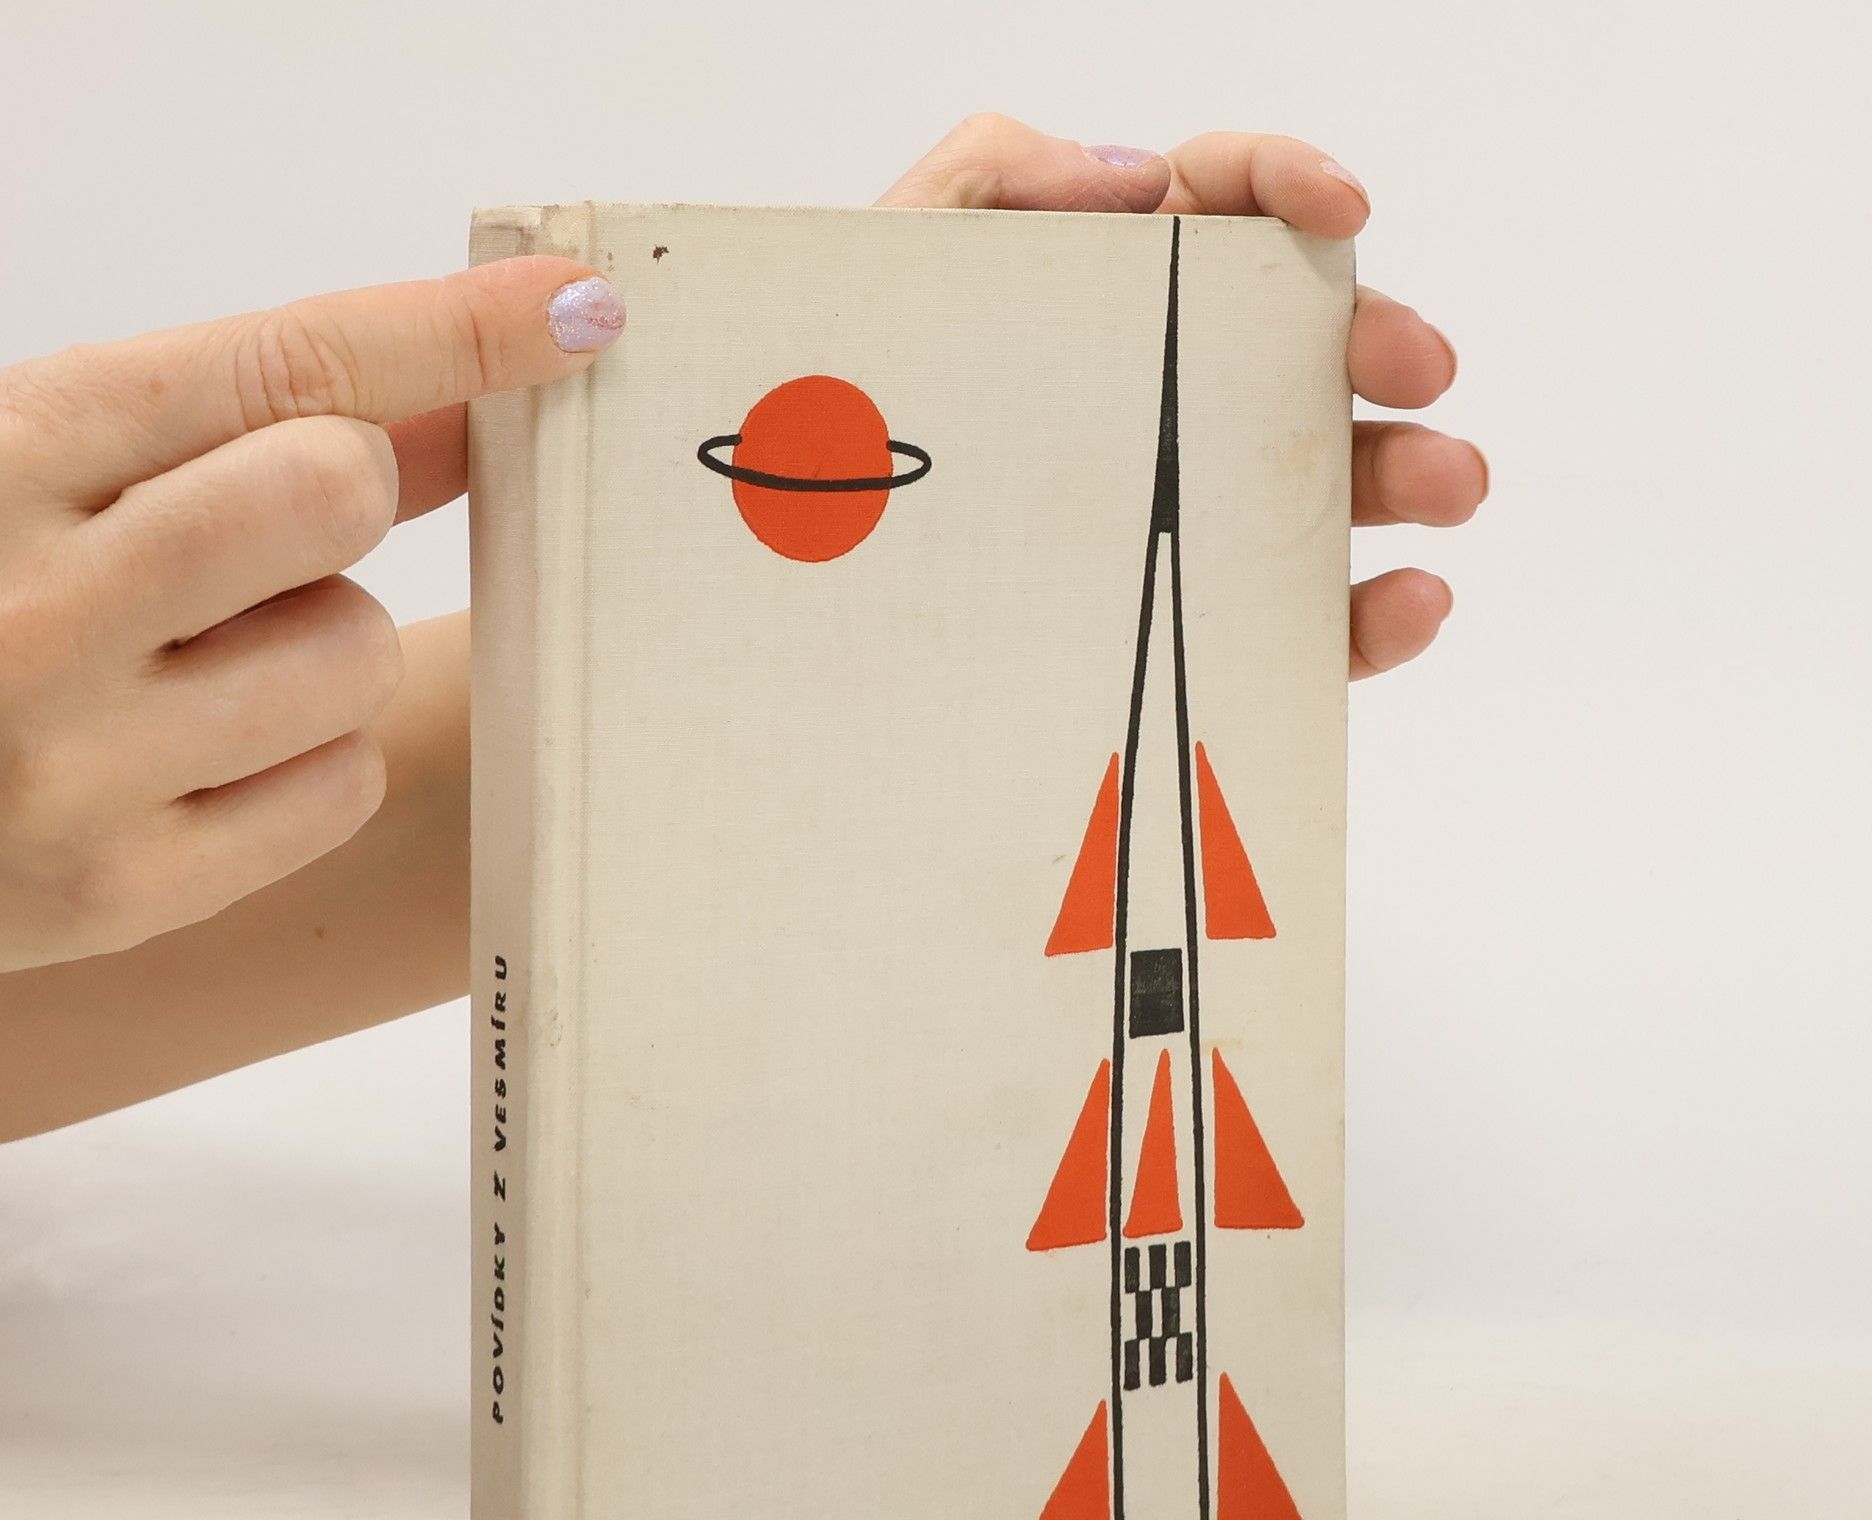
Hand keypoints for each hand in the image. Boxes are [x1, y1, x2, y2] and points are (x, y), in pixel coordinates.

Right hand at [0, 259, 624, 976]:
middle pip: (340, 492)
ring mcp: (69, 766)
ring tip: (195, 667)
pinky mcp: (116, 893)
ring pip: (353, 653)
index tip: (578, 310)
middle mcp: (24, 608)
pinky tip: (202, 757)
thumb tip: (456, 400)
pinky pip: (337, 789)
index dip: (455, 328)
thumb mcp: (34, 468)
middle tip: (258, 539)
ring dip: (319, 647)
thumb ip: (236, 428)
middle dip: (338, 500)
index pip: (283, 364)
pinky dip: (306, 762)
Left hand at [878, 116, 1484, 678]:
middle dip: (1379, 341)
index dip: (1291, 184)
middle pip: (1299, 348)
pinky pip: (1298, 622)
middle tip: (1415, 368)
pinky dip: (1367, 617)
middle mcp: (1158, 394)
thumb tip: (1134, 177)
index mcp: (1099, 294)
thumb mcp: (879, 276)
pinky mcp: (1190, 626)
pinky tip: (1406, 603)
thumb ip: (988, 175)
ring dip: (1406, 472)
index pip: (1221, 205)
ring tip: (1448, 482)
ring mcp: (1181, 512)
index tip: (1340, 207)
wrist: (789, 608)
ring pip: (1323, 481)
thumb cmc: (818, 433)